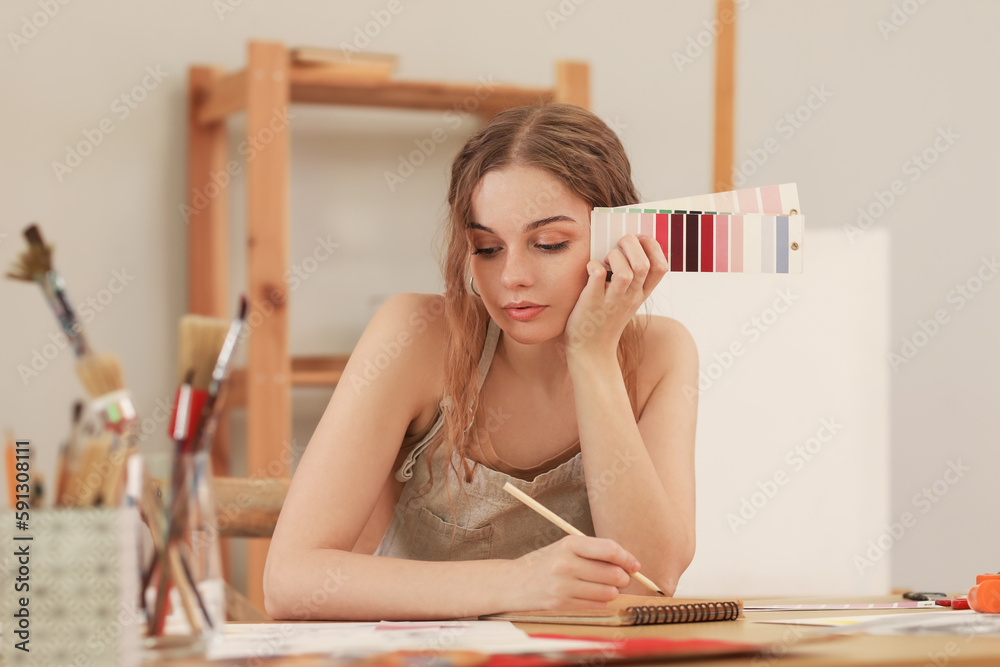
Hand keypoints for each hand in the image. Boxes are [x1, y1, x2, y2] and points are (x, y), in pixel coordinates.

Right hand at [504, 535, 640, 610]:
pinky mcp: (562, 604)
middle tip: (620, 577)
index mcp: (569, 544)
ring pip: (608, 592)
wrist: (514, 582)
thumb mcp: (566, 547)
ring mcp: (563, 586)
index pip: (609, 550)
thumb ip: (595, 552)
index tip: (635, 565)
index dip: (627, 558)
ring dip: (612, 591)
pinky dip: (599, 601)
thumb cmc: (546, 562)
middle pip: (613, 573)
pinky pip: (597, 605)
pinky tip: (589, 595)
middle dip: (623, 577)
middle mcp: (566, 564)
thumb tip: (629, 565)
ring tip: (602, 586)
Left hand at [563, 234, 667, 361]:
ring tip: (605, 260)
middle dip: (631, 244)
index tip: (638, 241)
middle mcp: (631, 296)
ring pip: (625, 271)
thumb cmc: (605, 318)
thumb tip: (629, 246)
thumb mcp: (627, 300)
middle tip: (618, 246)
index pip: (661, 267)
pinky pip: (598, 275)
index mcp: (642, 293)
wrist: (590, 350)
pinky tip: (590, 269)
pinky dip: (594, 265)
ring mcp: (612, 300)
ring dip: (614, 256)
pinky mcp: (592, 301)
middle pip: (644, 264)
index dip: (653, 247)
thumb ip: (633, 279)